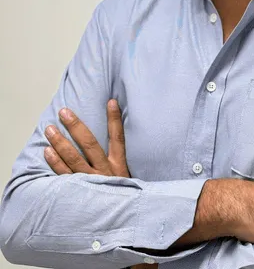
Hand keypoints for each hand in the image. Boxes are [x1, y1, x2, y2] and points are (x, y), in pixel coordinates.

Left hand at [44, 102, 156, 267]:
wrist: (125, 229)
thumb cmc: (124, 200)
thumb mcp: (128, 181)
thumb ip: (120, 163)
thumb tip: (119, 145)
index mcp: (120, 167)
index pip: (118, 138)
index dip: (114, 119)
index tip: (111, 101)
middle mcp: (105, 173)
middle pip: (90, 144)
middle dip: (76, 126)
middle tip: (64, 112)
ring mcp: (91, 184)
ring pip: (73, 159)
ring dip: (60, 143)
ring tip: (50, 129)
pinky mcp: (80, 195)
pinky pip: (64, 178)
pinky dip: (55, 164)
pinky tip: (47, 152)